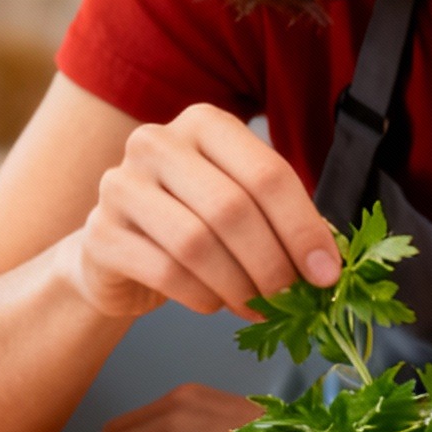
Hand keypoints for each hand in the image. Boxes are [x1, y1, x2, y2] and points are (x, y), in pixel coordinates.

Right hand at [64, 104, 341, 319]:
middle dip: (272, 263)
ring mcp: (121, 184)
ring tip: (257, 307)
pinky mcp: (100, 233)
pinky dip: (202, 297)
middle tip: (292, 299)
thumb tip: (330, 263)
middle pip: (233, 208)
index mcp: (205, 124)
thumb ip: (284, 223)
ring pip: (197, 243)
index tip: (327, 273)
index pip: (267, 173)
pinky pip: (165, 272)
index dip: (303, 228)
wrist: (120, 252)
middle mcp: (158, 142)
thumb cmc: (195, 224)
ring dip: (238, 285)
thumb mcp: (243, 208)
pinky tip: (215, 304)